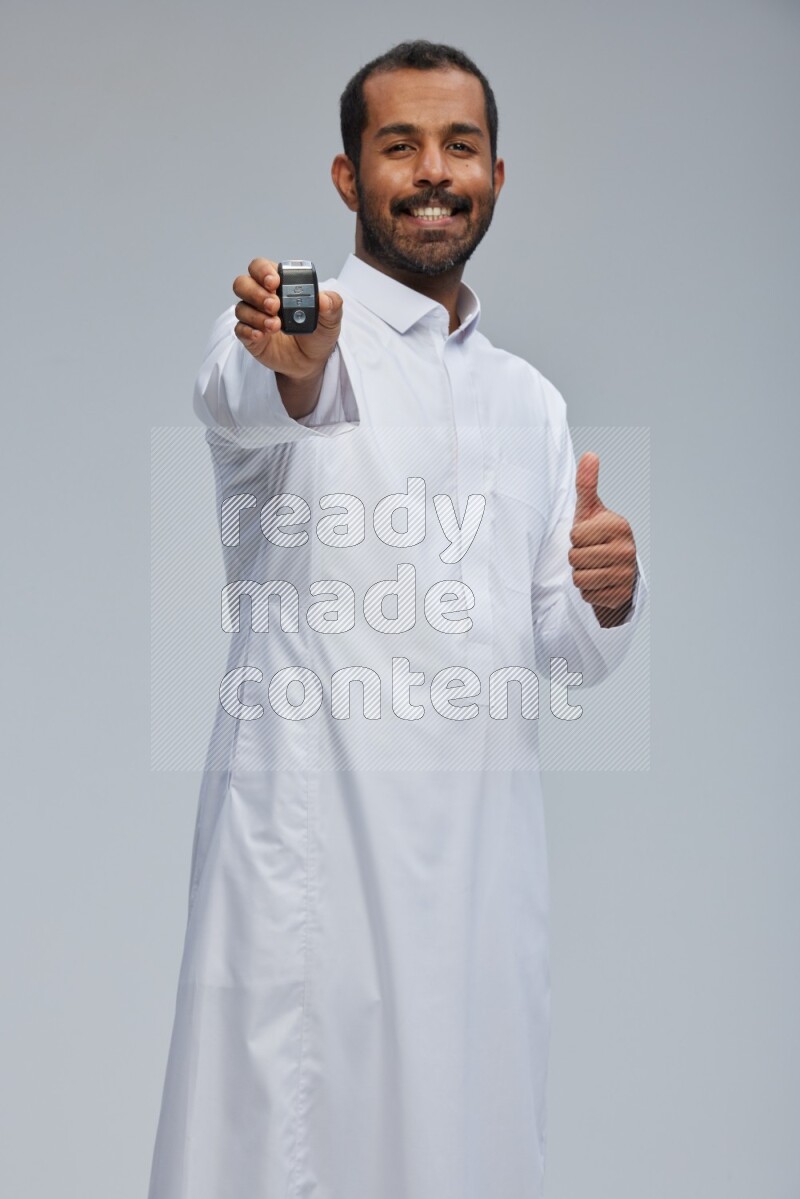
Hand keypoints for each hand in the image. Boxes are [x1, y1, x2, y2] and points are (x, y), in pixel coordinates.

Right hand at [232, 257, 343, 381]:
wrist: (312, 361)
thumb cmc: (317, 333)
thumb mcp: (331, 319)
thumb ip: (332, 305)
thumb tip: (324, 299)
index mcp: (280, 284)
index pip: (260, 267)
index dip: (262, 271)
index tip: (274, 282)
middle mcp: (262, 296)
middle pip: (243, 283)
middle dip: (256, 292)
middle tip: (275, 305)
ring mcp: (254, 316)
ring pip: (241, 307)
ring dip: (256, 315)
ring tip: (275, 326)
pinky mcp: (250, 335)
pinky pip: (240, 329)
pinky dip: (249, 331)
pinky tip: (261, 335)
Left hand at [568, 452, 637, 627]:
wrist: (617, 570)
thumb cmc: (598, 537)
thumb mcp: (590, 511)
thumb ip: (587, 484)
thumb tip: (590, 455)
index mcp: (619, 526)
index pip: (575, 536)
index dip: (575, 538)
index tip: (588, 537)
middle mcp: (627, 549)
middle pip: (576, 558)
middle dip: (576, 558)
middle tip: (589, 554)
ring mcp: (626, 574)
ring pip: (580, 578)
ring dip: (580, 575)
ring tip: (593, 567)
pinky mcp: (622, 595)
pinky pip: (588, 595)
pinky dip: (589, 591)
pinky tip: (599, 582)